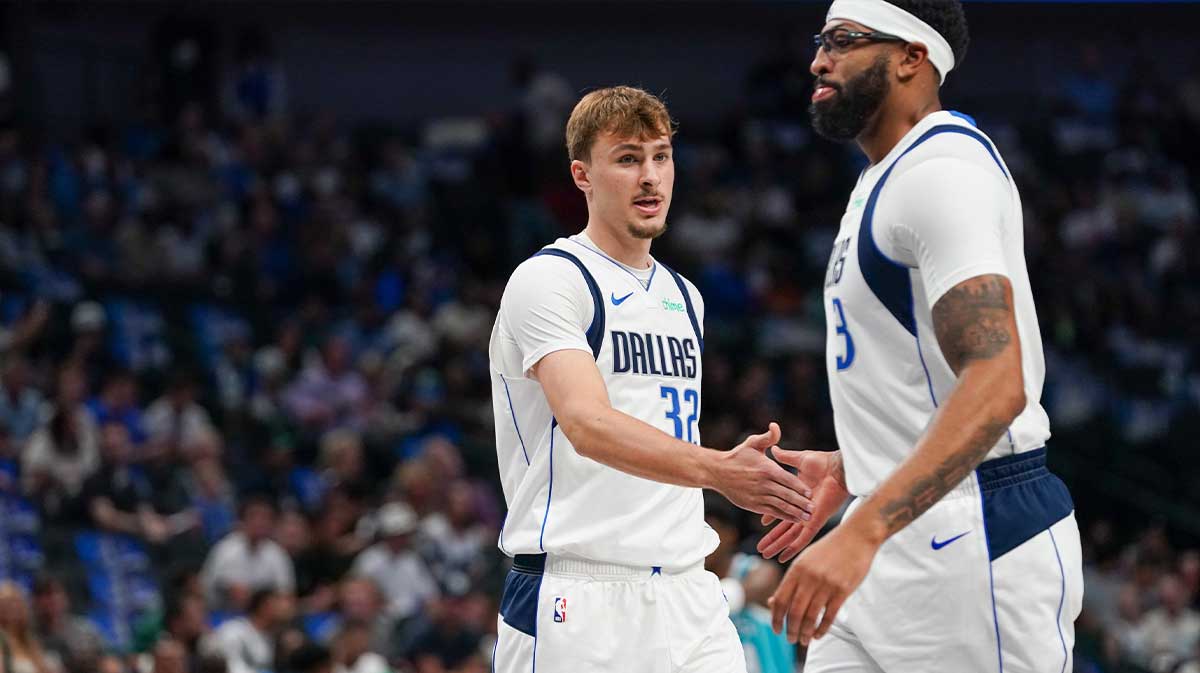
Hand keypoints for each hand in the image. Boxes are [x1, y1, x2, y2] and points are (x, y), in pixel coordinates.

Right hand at [710, 422, 812, 522]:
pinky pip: (771, 512)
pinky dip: (783, 517)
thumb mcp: (752, 443)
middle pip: (787, 495)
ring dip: (795, 513)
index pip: (788, 480)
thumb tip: (775, 426)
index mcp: (767, 469)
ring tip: (807, 518)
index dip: (800, 487)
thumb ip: (768, 437)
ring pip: (781, 506)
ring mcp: (758, 496)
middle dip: (801, 503)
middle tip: (813, 508)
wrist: (717, 471)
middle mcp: (764, 484)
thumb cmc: (737, 456)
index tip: (811, 493)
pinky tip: (793, 520)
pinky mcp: (753, 505)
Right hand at [758, 450, 849, 561]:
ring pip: (790, 536)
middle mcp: (802, 510)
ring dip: (777, 545)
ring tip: (764, 554)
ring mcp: (808, 517)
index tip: (762, 525)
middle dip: (771, 538)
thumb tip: (774, 449)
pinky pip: (802, 538)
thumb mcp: (798, 459)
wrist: (837, 469)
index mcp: (799, 497)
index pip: (782, 510)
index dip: (771, 517)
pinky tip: (783, 557)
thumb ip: (786, 457)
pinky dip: (793, 548)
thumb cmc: (822, 462)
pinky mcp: (814, 522)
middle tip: (759, 549)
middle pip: (784, 527)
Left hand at [768, 522, 878, 644]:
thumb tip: (773, 603)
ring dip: (806, 632)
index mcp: (797, 569)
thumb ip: (790, 582)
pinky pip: (829, 615)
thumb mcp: (805, 561)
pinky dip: (822, 628)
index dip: (776, 618)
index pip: (781, 599)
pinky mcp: (843, 590)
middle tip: (790, 640)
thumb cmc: (828, 550)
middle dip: (791, 630)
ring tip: (804, 641)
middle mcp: (809, 577)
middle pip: (795, 611)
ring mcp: (826, 584)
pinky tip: (818, 635)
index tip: (776, 629)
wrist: (856, 537)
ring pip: (811, 616)